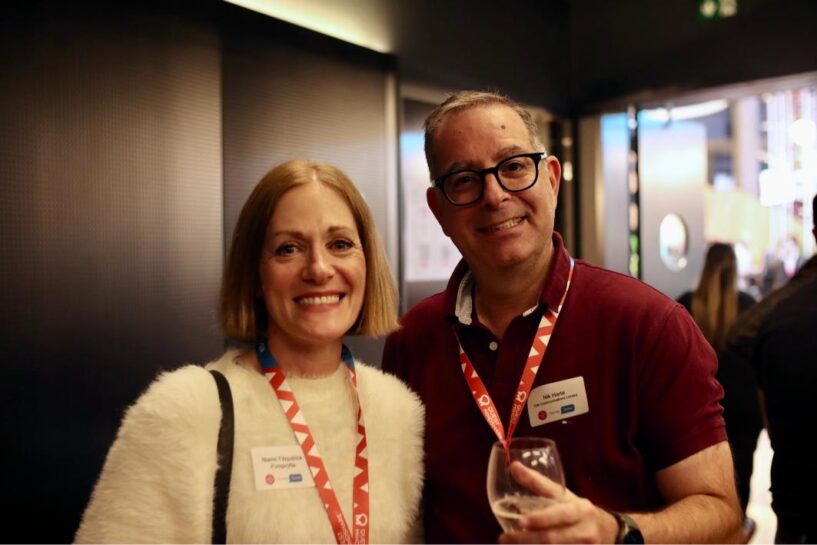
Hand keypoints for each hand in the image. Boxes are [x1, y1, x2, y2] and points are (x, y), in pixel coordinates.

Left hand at [498, 462, 618, 543]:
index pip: (559, 513)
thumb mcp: (562, 495)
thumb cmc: (575, 509)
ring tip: (509, 543)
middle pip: (552, 538)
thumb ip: (537, 483)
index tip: (521, 522)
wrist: (605, 531)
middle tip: (504, 537)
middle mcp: (584, 530)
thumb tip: (513, 466)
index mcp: (579, 509)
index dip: (541, 519)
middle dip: (526, 539)